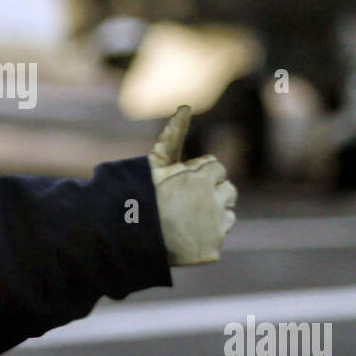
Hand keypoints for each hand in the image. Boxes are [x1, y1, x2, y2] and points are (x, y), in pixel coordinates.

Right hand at [147, 106, 236, 264]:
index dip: (198, 176)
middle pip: (228, 191)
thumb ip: (174, 135)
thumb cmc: (139, 194)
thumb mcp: (155, 161)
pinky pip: (218, 239)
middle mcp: (215, 199)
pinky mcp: (213, 249)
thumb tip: (185, 107)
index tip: (180, 185)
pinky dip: (206, 239)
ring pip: (228, 215)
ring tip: (185, 221)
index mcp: (204, 175)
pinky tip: (185, 238)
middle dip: (212, 195)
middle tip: (185, 205)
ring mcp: (215, 226)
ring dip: (214, 217)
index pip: (216, 169)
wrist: (127, 235)